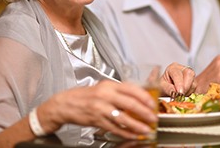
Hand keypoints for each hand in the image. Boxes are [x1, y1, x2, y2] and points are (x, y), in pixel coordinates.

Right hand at [36, 80, 156, 139]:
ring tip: (146, 129)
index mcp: (109, 85)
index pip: (131, 89)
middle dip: (144, 112)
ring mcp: (100, 108)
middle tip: (153, 117)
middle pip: (130, 103)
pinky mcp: (97, 120)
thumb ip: (119, 92)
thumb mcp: (103, 88)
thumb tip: (138, 97)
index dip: (144, 97)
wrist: (66, 103)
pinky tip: (132, 134)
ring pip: (123, 118)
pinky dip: (125, 132)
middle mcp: (105, 95)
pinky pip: (115, 128)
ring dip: (137, 125)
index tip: (153, 103)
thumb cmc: (86, 95)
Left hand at [160, 62, 195, 96]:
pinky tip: (184, 95)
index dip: (179, 84)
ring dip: (187, 92)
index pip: (178, 74)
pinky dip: (190, 94)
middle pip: (189, 74)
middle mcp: (183, 69)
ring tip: (179, 96)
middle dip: (186, 87)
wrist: (166, 89)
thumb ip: (168, 89)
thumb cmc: (162, 86)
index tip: (179, 92)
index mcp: (173, 68)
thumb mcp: (161, 87)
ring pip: (194, 83)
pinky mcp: (194, 82)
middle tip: (180, 96)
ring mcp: (190, 75)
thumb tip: (175, 93)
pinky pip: (196, 89)